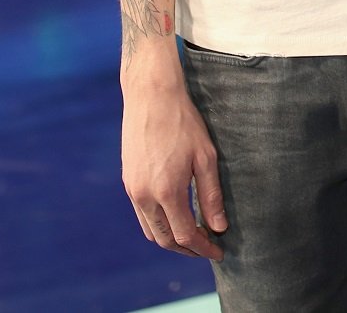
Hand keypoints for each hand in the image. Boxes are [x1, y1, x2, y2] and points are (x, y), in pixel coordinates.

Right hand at [122, 78, 227, 257]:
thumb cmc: (183, 122)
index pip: (185, 235)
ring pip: (151, 230)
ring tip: (194, 235)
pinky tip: (176, 215)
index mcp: (166, 191)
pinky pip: (142, 214)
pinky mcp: (127, 181)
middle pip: (165, 239)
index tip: (219, 252)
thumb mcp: (206, 157)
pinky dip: (159, 223)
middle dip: (187, 249)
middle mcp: (144, 195)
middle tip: (207, 248)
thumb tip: (218, 227)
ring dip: (171, 238)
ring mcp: (132, 189)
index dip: (203, 248)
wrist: (150, 95)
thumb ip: (211, 195)